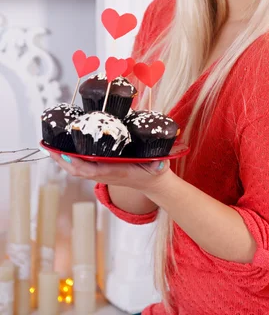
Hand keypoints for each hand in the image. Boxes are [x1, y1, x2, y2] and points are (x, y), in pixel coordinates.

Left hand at [47, 151, 170, 192]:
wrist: (154, 184)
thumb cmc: (155, 172)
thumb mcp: (159, 167)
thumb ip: (159, 165)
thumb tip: (160, 164)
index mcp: (116, 172)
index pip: (92, 170)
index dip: (77, 164)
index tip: (65, 154)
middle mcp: (106, 174)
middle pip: (77, 170)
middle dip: (61, 159)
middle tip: (47, 146)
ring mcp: (102, 173)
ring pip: (77, 169)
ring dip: (62, 159)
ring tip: (49, 145)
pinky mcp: (102, 170)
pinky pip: (81, 166)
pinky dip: (70, 159)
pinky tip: (63, 150)